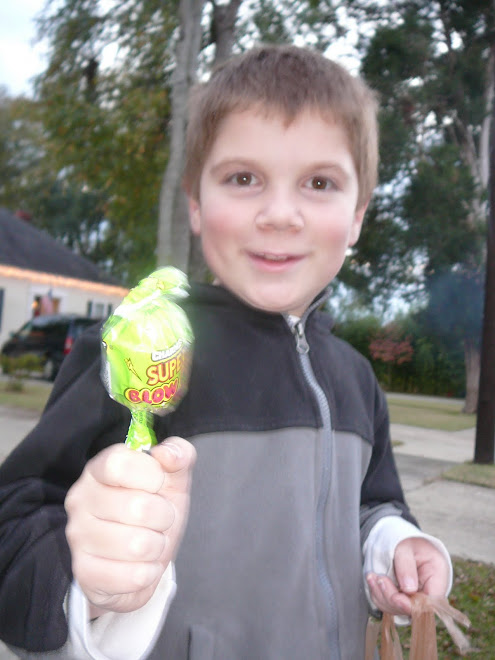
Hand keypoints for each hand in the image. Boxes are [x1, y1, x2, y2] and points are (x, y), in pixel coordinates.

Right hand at [65, 437, 195, 617]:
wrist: (141, 558)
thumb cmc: (155, 510)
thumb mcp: (173, 478)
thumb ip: (179, 454)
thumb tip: (168, 455)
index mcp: (99, 469)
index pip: (119, 463)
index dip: (150, 475)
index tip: (158, 483)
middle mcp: (80, 499)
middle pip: (137, 507)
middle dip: (163, 516)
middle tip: (158, 519)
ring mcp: (78, 536)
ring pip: (138, 545)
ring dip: (156, 546)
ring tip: (149, 541)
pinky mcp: (84, 572)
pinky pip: (133, 576)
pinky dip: (148, 572)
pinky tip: (140, 565)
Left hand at [366, 537, 449, 616]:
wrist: (402, 541)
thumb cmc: (407, 541)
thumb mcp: (406, 547)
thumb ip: (407, 566)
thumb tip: (409, 589)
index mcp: (438, 578)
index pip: (430, 603)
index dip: (413, 605)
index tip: (396, 598)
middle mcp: (428, 592)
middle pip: (412, 609)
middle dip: (392, 598)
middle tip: (379, 580)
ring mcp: (415, 598)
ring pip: (398, 609)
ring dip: (382, 596)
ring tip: (372, 577)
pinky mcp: (403, 598)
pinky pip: (389, 605)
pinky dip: (378, 595)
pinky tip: (372, 581)